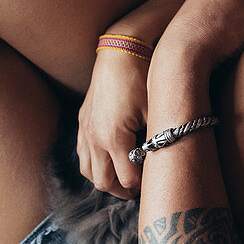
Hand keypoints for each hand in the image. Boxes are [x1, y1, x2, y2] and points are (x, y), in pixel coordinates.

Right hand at [77, 49, 148, 197]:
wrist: (121, 52)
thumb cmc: (143, 79)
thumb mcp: (156, 110)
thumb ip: (156, 140)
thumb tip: (161, 161)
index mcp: (114, 138)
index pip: (126, 179)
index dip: (141, 186)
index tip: (153, 183)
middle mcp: (94, 138)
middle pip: (102, 181)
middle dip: (121, 190)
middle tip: (138, 190)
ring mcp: (84, 130)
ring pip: (87, 170)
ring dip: (104, 179)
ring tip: (123, 179)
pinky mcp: (82, 121)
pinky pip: (81, 153)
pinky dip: (93, 163)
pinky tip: (107, 160)